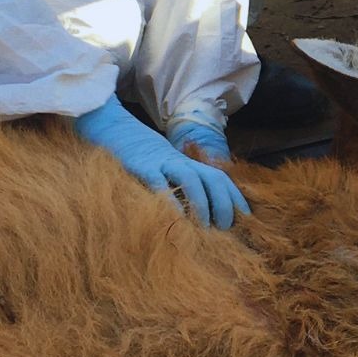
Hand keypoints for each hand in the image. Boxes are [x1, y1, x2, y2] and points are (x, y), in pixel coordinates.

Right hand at [73, 95, 249, 227]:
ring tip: (205, 227)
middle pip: (213, 179)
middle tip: (225, 229)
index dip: (235, 197)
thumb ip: (179, 184)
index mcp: (189, 163)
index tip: (245, 218)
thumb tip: (196, 214)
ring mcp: (162, 162)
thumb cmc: (139, 156)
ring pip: (192, 179)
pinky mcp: (142, 166)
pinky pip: (159, 183)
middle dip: (224, 204)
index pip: (221, 178)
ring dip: (203, 203)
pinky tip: (175, 219)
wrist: (112, 127)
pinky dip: (170, 201)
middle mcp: (181, 162)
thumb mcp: (165, 167)